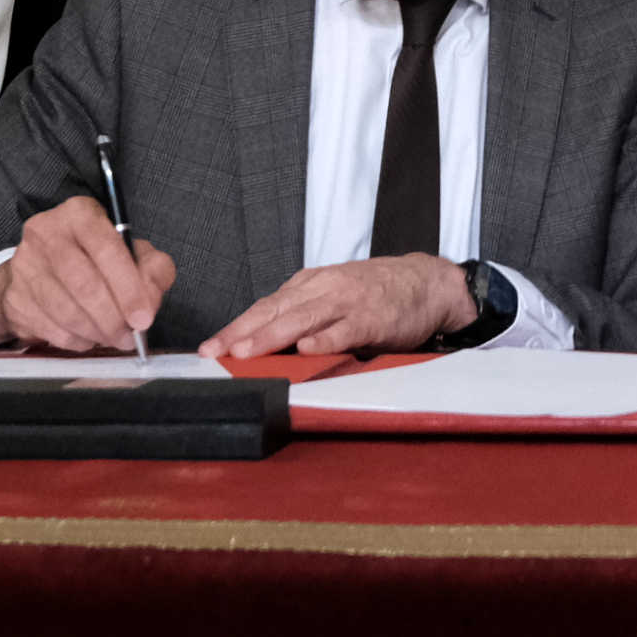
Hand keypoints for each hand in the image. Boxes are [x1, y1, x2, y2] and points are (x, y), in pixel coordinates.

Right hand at [0, 195, 180, 354]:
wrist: (38, 271)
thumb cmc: (95, 259)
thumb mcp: (132, 252)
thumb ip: (153, 268)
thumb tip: (150, 298)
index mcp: (80, 214)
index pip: (106, 249)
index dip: (128, 287)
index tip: (143, 318)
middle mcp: (46, 233)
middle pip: (85, 284)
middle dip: (113, 317)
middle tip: (130, 336)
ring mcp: (25, 266)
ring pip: (66, 311)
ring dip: (96, 332)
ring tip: (113, 338)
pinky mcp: (14, 298)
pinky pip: (50, 329)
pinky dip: (76, 340)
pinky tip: (89, 337)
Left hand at [205, 256, 481, 359]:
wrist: (428, 282)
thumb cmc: (376, 293)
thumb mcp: (332, 295)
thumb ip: (301, 316)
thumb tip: (259, 347)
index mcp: (309, 285)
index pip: (264, 306)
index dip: (234, 328)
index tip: (208, 349)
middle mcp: (323, 289)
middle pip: (275, 311)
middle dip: (241, 333)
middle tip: (215, 353)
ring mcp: (348, 302)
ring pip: (303, 318)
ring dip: (272, 336)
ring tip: (246, 353)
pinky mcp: (373, 318)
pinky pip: (345, 329)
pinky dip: (325, 340)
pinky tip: (306, 350)